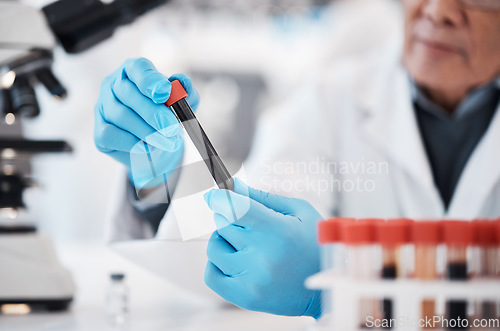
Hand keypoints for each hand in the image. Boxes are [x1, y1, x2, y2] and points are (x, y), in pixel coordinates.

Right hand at [94, 58, 199, 188]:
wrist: (157, 146)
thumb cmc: (167, 117)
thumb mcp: (182, 104)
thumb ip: (185, 91)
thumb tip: (181, 81)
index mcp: (133, 71)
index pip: (138, 68)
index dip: (151, 80)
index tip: (165, 92)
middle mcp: (113, 85)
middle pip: (128, 93)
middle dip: (152, 112)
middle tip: (171, 127)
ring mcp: (103, 107)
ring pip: (120, 115)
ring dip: (147, 131)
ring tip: (167, 142)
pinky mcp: (99, 132)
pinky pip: (110, 134)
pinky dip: (131, 142)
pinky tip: (147, 148)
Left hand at [203, 178, 321, 317]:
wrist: (327, 288)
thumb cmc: (315, 245)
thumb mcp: (298, 212)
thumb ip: (263, 197)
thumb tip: (234, 186)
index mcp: (278, 230)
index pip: (234, 207)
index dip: (220, 198)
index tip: (215, 195)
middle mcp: (262, 256)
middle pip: (223, 224)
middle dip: (229, 217)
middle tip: (245, 221)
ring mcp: (252, 279)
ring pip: (215, 247)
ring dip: (223, 240)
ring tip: (243, 243)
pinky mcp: (245, 297)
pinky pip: (211, 275)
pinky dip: (216, 263)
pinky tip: (234, 259)